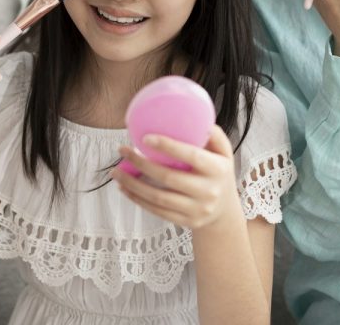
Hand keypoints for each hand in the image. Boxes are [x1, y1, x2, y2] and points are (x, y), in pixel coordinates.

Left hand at [112, 125, 240, 231]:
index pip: (192, 156)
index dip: (168, 147)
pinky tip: (125, 188)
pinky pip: (156, 210)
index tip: (145, 138)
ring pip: (158, 197)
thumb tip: (197, 118)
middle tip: (123, 150)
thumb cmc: (219, 174)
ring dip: (133, 184)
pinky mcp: (185, 222)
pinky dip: (137, 199)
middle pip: (168, 178)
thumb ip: (213, 135)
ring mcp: (197, 209)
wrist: (224, 213)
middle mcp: (208, 191)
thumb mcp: (224, 153)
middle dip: (141, 163)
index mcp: (217, 169)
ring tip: (116, 172)